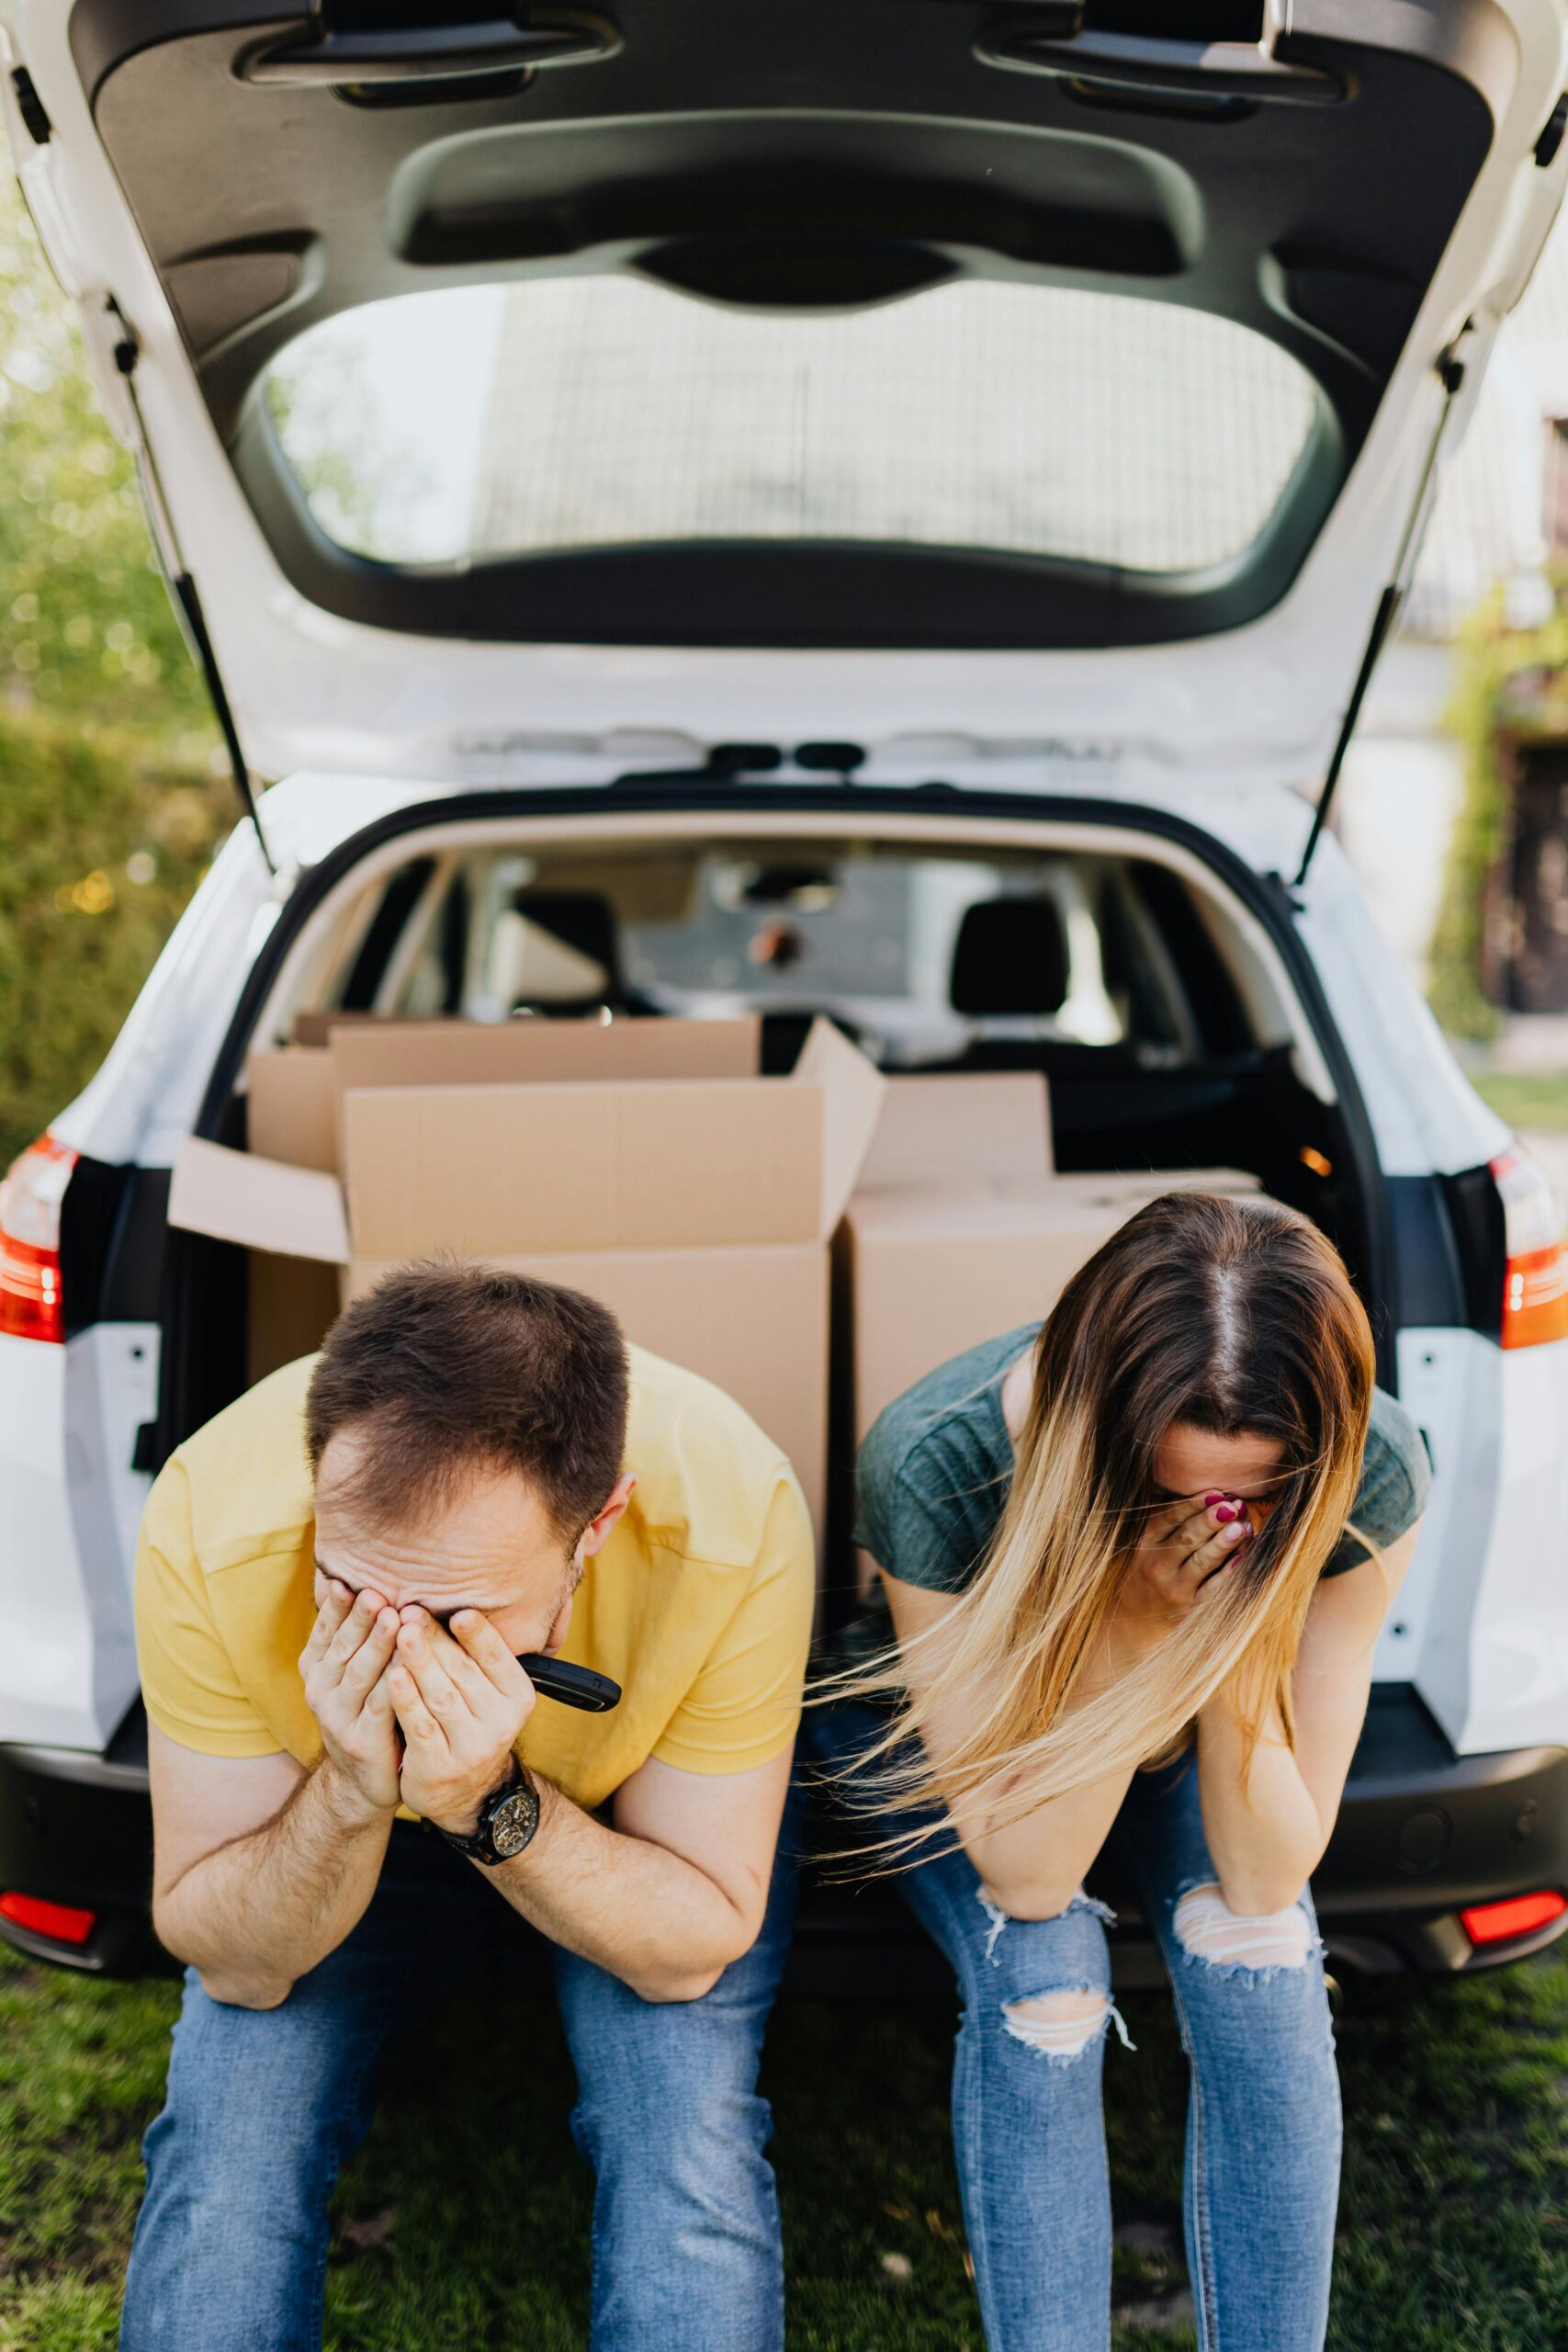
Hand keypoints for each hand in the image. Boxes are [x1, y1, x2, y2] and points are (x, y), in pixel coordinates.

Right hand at [298, 1576, 402, 1817]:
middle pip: (343, 1648)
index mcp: (316, 1670)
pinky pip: (381, 1706)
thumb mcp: (351, 1674)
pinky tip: (407, 1665)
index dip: (336, 1608)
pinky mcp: (362, 1740)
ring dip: (376, 1645)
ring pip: (359, 1674)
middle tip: (374, 1593)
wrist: (363, 1781)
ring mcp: (339, 1718)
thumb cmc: (366, 1712)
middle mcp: (321, 1692)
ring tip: (392, 1618)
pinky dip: (393, 1683)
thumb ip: (355, 1637)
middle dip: (359, 1619)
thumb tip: (363, 1581)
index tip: (348, 1581)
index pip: (325, 1632)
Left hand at [388, 1608, 537, 1836]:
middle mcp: (501, 1723)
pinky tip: (391, 1676)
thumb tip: (445, 1606)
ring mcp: (472, 1748)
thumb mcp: (485, 1694)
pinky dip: (406, 1699)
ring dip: (419, 1662)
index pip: (497, 1657)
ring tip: (399, 1634)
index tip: (457, 1611)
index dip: (477, 1633)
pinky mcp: (441, 1767)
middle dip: (435, 1640)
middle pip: (463, 1672)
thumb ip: (472, 1657)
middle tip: (410, 1611)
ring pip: (441, 1696)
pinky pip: (421, 1726)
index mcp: (517, 1697)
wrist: (463, 1792)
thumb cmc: (468, 1724)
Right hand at [1131, 1493, 1253, 1625]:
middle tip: (1232, 1506)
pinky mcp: (1191, 1608)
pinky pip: (1213, 1588)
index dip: (1194, 1504)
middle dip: (1211, 1521)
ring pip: (1202, 1562)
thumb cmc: (1153, 1569)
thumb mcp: (1152, 1543)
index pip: (1170, 1517)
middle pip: (1187, 1537)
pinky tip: (1241, 1558)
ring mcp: (1174, 1587)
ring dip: (1223, 1543)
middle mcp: (1157, 1563)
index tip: (1217, 1493)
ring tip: (1241, 1527)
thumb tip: (1220, 1499)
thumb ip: (1177, 1520)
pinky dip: (1228, 1573)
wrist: (1136, 1619)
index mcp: (1147, 1541)